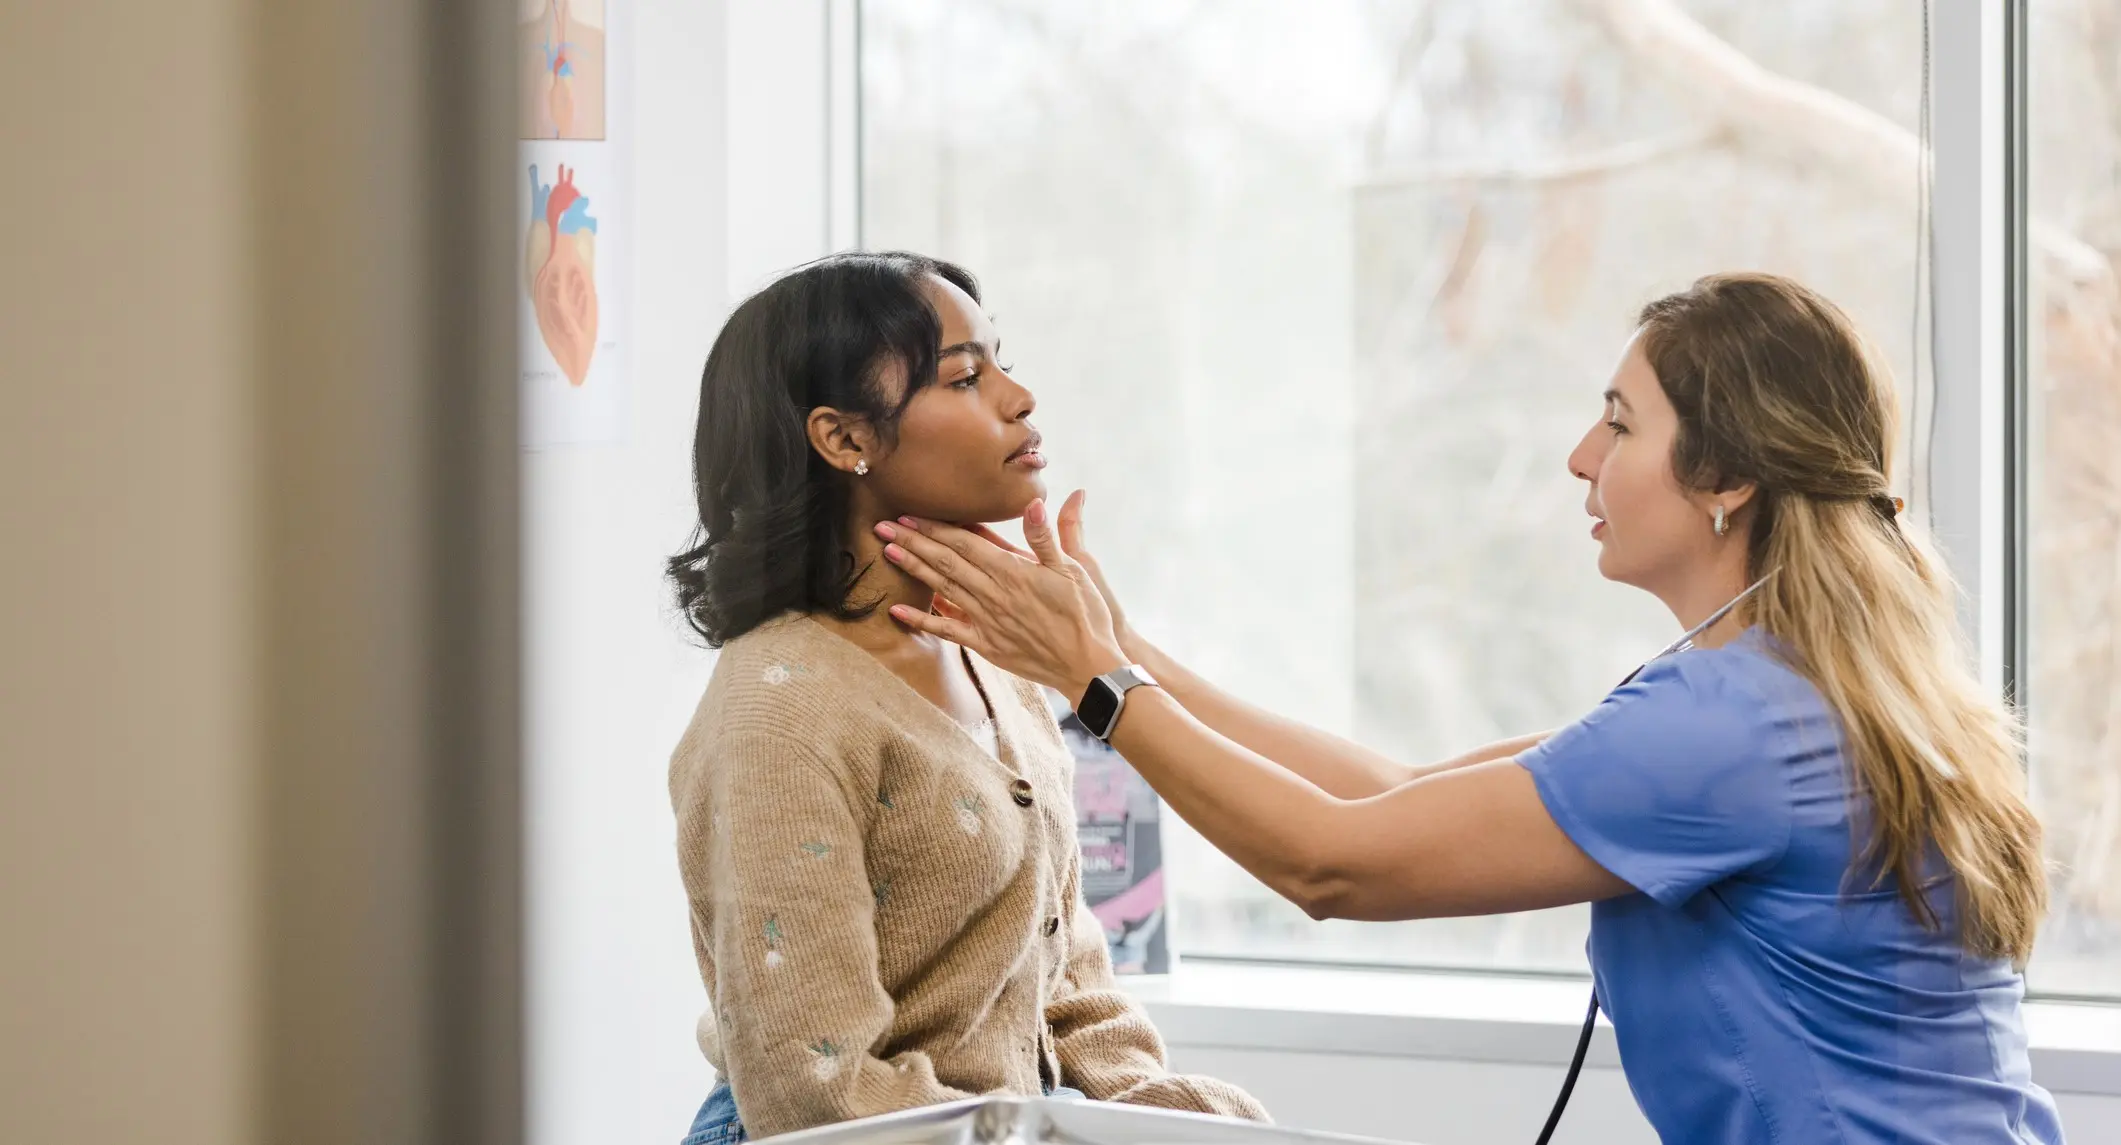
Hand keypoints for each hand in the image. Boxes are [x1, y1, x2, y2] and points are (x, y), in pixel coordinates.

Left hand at [875, 496, 1127, 697]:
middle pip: (946, 562)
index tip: (910, 515)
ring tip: (888, 552)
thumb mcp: (1075, 569)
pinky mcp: (986, 645)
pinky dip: (922, 620)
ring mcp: (987, 621)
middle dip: (913, 542)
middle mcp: (994, 595)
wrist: (1087, 665)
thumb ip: (1048, 536)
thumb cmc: (1085, 615)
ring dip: (913, 569)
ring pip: (943, 589)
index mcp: (1013, 572)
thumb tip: (1033, 503)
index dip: (935, 528)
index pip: (966, 543)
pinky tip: (896, 611)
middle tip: (884, 526)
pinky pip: (948, 630)